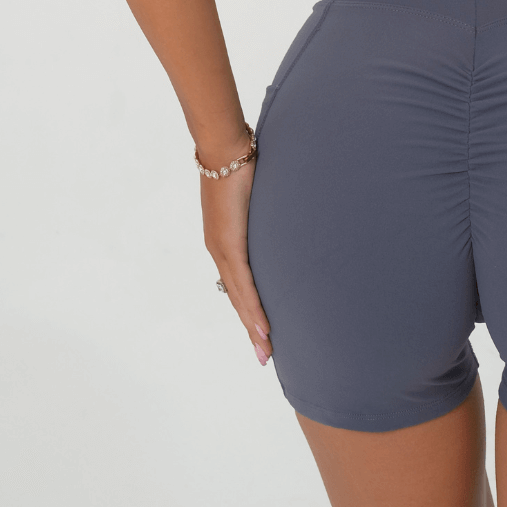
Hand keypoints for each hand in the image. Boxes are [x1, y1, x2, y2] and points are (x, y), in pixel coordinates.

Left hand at [201, 158, 272, 365]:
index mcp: (225, 242)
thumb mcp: (256, 196)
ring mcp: (222, 250)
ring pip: (240, 298)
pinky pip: (244, 284)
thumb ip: (265, 211)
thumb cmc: (240, 164)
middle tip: (264, 357)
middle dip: (252, 329)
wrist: (224, 149)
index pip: (238, 285)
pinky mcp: (230, 244)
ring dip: (254, 327)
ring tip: (265, 351)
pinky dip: (254, 308)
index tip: (260, 332)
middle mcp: (219, 251)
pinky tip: (262, 327)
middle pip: (238, 299)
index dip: (249, 310)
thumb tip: (287, 210)